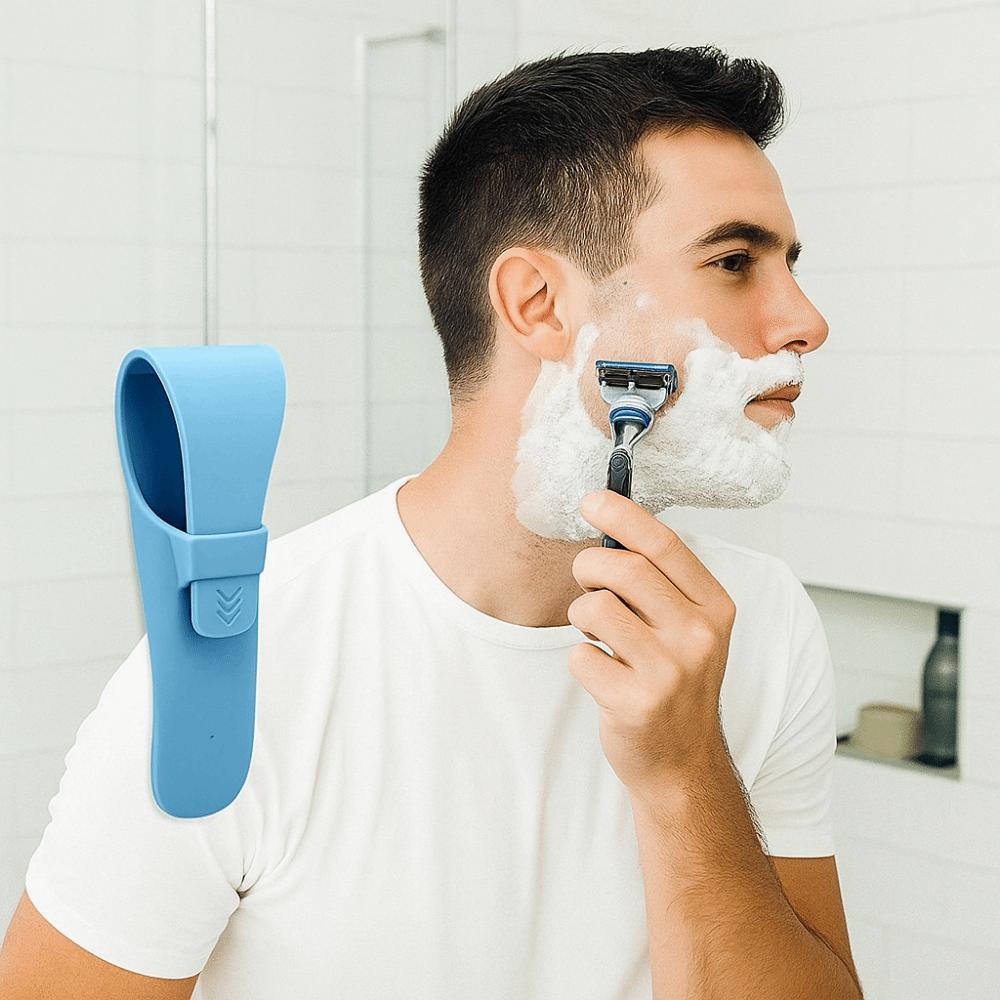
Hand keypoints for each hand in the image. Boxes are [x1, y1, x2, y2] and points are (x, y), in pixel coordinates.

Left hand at [567, 489, 737, 804]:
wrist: (683, 763)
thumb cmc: (676, 683)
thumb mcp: (688, 628)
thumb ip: (660, 583)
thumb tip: (611, 524)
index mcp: (715, 608)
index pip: (665, 544)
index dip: (622, 515)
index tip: (592, 500)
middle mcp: (699, 636)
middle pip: (623, 569)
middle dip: (589, 567)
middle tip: (587, 582)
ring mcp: (670, 672)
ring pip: (594, 608)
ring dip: (581, 616)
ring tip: (597, 635)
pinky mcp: (637, 703)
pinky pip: (580, 657)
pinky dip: (581, 661)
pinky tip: (604, 675)